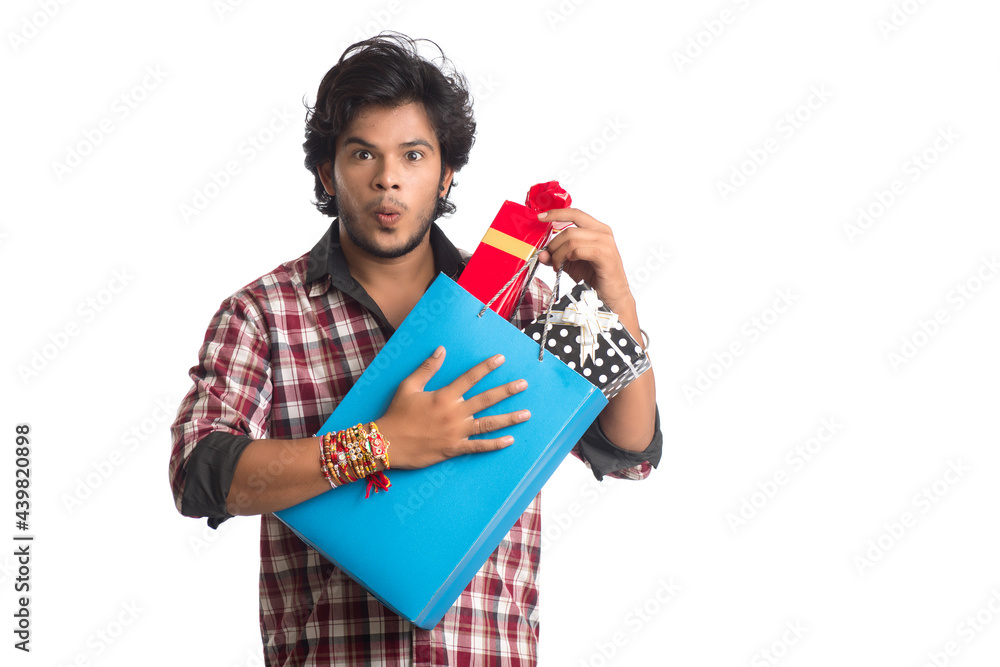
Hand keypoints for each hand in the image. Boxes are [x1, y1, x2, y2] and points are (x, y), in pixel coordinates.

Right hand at [376, 346, 530, 468]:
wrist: (388, 443)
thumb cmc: (396, 413)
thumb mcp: (408, 386)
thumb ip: (427, 368)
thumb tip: (441, 350)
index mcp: (444, 396)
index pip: (470, 377)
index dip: (486, 367)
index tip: (501, 359)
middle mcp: (454, 413)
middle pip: (486, 399)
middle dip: (507, 391)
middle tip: (523, 384)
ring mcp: (456, 432)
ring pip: (488, 423)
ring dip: (508, 418)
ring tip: (526, 414)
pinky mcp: (454, 448)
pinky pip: (478, 447)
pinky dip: (495, 444)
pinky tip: (510, 440)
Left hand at [536, 208, 634, 315]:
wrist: (612, 295)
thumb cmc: (595, 277)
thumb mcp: (570, 264)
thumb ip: (556, 256)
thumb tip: (541, 253)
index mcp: (596, 229)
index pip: (574, 213)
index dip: (556, 214)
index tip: (541, 217)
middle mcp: (602, 232)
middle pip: (569, 230)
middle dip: (554, 245)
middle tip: (551, 259)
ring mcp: (605, 243)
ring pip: (571, 240)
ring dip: (559, 254)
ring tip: (557, 266)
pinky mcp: (605, 255)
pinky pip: (579, 250)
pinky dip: (570, 257)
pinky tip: (569, 263)